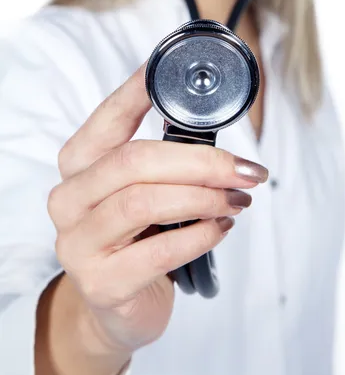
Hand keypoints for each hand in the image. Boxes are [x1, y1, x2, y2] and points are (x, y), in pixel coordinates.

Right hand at [48, 62, 267, 354]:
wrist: (116, 303)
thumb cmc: (136, 234)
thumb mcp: (142, 187)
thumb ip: (161, 153)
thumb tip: (203, 109)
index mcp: (78, 164)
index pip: (109, 118)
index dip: (139, 91)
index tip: (174, 71)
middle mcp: (69, 198)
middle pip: (134, 161)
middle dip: (200, 162)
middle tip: (245, 169)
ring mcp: (78, 243)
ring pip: (144, 202)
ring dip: (204, 197)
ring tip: (238, 198)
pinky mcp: (102, 283)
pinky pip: (160, 251)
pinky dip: (201, 235)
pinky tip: (221, 227)